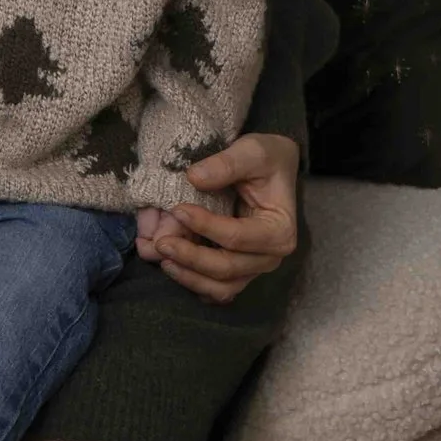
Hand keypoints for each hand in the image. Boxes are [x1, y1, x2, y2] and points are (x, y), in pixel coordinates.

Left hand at [136, 133, 300, 305]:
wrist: (270, 169)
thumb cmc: (266, 160)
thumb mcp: (252, 152)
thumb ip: (226, 164)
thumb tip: (194, 178)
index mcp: (279, 231)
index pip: (238, 237)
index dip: (206, 227)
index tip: (178, 209)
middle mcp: (270, 257)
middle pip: (228, 269)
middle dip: (191, 258)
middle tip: (161, 243)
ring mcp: (254, 268)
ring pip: (221, 288)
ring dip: (189, 277)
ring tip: (162, 258)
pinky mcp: (238, 272)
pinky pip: (216, 289)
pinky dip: (193, 282)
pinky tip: (172, 267)